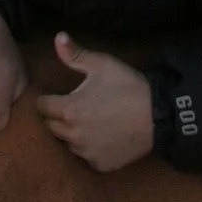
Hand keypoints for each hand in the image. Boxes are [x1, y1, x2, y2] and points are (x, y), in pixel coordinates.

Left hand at [35, 32, 154, 172]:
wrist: (158, 116)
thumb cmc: (127, 86)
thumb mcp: (102, 64)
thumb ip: (75, 54)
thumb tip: (58, 36)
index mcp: (69, 110)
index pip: (43, 107)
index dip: (45, 99)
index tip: (51, 95)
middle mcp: (73, 136)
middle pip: (51, 127)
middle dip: (55, 117)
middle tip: (68, 106)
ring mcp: (87, 153)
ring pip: (67, 144)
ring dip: (70, 134)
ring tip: (83, 122)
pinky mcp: (101, 165)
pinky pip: (86, 157)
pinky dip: (88, 148)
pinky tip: (98, 137)